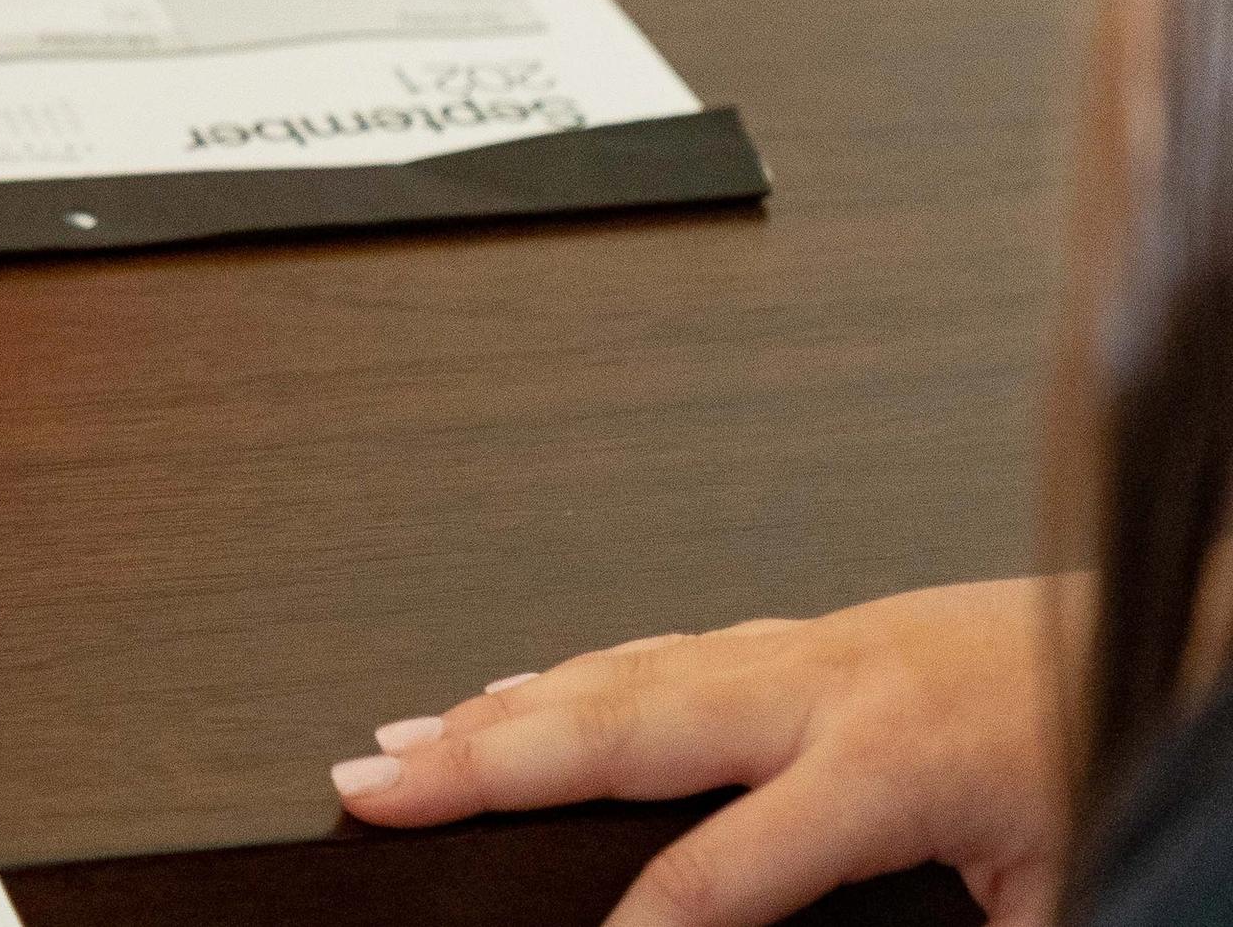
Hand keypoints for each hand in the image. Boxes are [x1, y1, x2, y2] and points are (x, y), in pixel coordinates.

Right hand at [330, 578, 1066, 926]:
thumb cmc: (1123, 751)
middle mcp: (827, 686)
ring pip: (617, 676)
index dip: (651, 922)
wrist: (1181, 630)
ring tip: (399, 744)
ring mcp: (807, 649)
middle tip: (376, 782)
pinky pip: (656, 651)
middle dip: (482, 760)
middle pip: (620, 729)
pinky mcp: (808, 635)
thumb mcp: (1067, 888)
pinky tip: (508, 691)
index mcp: (892, 758)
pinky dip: (566, 673)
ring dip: (494, 711)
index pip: (726, 865)